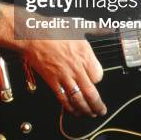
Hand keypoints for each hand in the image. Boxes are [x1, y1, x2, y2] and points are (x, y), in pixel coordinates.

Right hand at [0, 0, 106, 116]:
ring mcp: (64, 76)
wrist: (32, 34)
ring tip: (90, 114)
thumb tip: (108, 27)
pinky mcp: (52, 81)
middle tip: (101, 111)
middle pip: (91, 93)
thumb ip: (96, 28)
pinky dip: (70, 107)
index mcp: (85, 54)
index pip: (99, 75)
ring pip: (79, 99)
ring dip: (86, 110)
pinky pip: (63, 99)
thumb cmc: (53, 28)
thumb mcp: (78, 25)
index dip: (98, 79)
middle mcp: (77, 68)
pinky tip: (73, 111)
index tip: (96, 79)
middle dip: (98, 105)